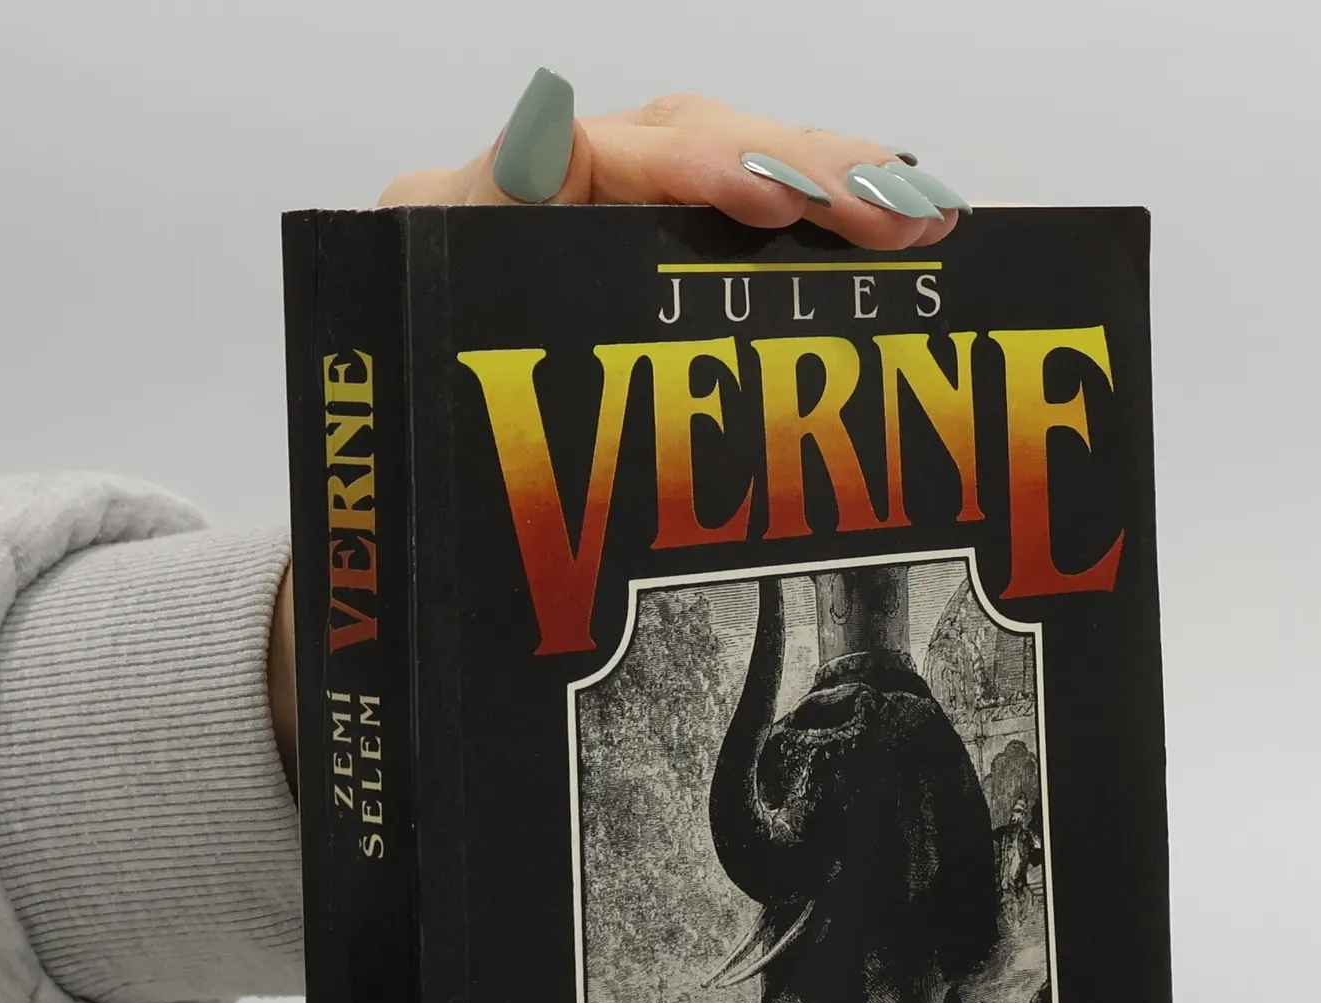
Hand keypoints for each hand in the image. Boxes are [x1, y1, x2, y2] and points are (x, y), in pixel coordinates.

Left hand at [271, 76, 968, 792]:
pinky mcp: (646, 295)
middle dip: (799, 171)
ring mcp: (597, 251)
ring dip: (831, 192)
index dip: (690, 167)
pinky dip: (816, 236)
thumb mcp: (411, 422)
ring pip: (724, 184)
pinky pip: (735, 241)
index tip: (768, 204)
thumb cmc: (403, 485)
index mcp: (460, 230)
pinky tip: (893, 231)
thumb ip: (462, 291)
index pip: (591, 153)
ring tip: (920, 216)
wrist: (400, 547)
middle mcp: (534, 217)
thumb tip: (538, 138)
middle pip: (684, 147)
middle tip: (895, 213)